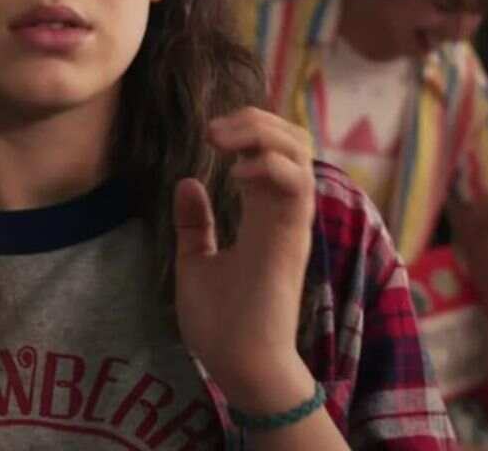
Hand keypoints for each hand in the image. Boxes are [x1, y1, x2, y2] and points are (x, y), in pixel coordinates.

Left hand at [173, 107, 316, 411]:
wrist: (239, 367)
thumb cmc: (221, 324)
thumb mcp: (197, 263)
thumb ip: (196, 225)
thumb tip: (187, 182)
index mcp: (263, 215)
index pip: (272, 153)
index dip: (249, 130)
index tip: (210, 133)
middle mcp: (282, 213)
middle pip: (292, 142)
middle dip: (257, 120)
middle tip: (214, 130)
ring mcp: (290, 223)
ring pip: (300, 154)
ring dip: (263, 134)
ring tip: (222, 139)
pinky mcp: (291, 238)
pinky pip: (297, 186)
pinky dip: (270, 165)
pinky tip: (237, 170)